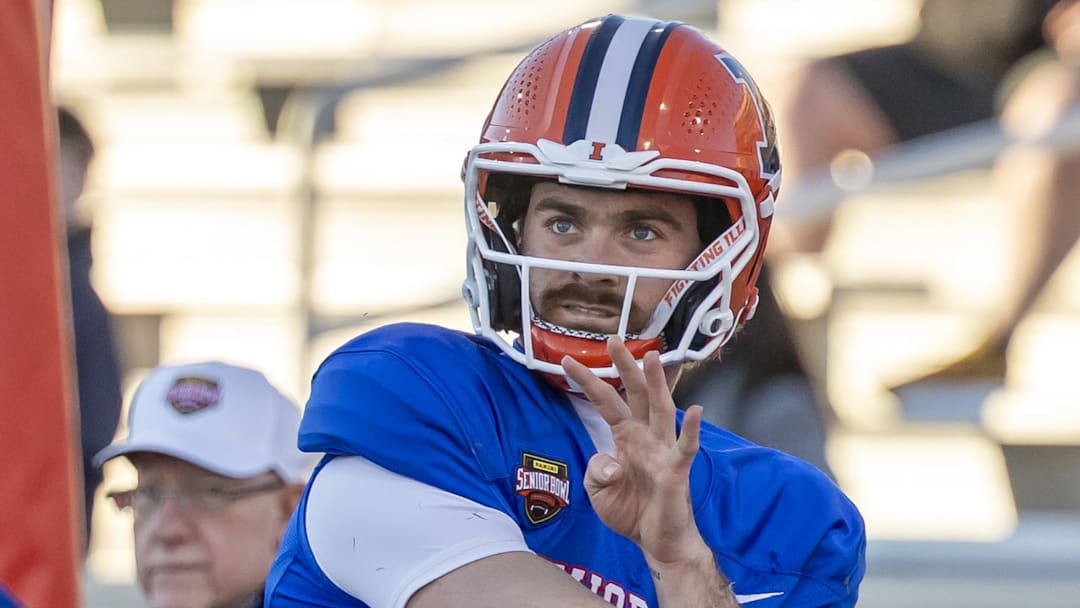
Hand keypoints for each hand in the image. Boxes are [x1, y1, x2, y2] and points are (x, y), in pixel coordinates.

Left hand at [561, 337, 707, 565]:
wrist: (657, 541)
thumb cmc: (631, 511)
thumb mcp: (598, 491)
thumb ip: (596, 471)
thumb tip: (607, 462)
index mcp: (625, 437)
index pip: (606, 402)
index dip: (587, 381)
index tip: (567, 360)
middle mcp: (645, 437)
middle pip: (635, 394)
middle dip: (624, 367)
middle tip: (613, 339)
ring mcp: (662, 451)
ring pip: (661, 409)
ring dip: (657, 383)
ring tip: (652, 357)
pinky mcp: (676, 470)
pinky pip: (685, 447)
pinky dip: (691, 430)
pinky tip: (695, 411)